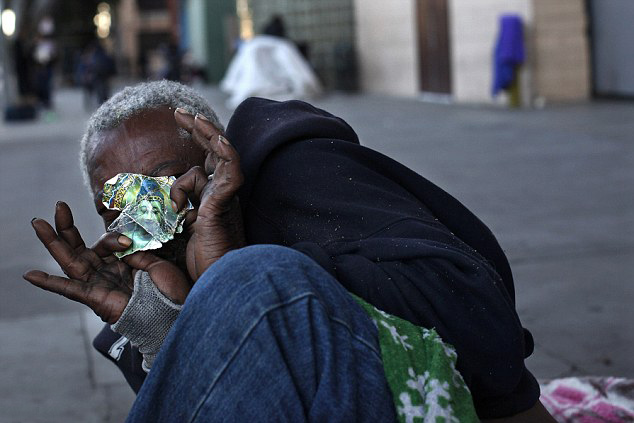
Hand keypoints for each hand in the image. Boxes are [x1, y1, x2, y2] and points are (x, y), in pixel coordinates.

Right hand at [23, 202, 190, 322]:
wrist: (171, 313)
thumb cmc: (168, 291)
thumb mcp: (155, 263)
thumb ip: (137, 252)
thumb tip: (125, 243)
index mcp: (121, 262)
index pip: (108, 242)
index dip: (114, 239)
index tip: (127, 242)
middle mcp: (105, 270)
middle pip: (79, 245)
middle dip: (67, 226)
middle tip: (59, 204)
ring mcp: (96, 283)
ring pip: (69, 260)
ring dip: (52, 241)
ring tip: (37, 223)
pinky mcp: (92, 297)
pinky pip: (68, 288)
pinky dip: (49, 282)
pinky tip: (30, 275)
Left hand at [170, 109, 245, 280]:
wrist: (215, 282)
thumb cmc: (200, 262)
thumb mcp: (176, 232)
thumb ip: (170, 215)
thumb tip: (161, 205)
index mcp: (210, 198)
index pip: (203, 162)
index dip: (195, 141)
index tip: (177, 120)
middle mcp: (221, 195)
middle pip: (215, 152)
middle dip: (199, 130)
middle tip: (180, 112)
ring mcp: (225, 198)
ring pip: (220, 157)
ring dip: (207, 135)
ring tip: (189, 118)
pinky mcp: (225, 205)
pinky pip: (231, 173)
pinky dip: (226, 155)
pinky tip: (218, 141)